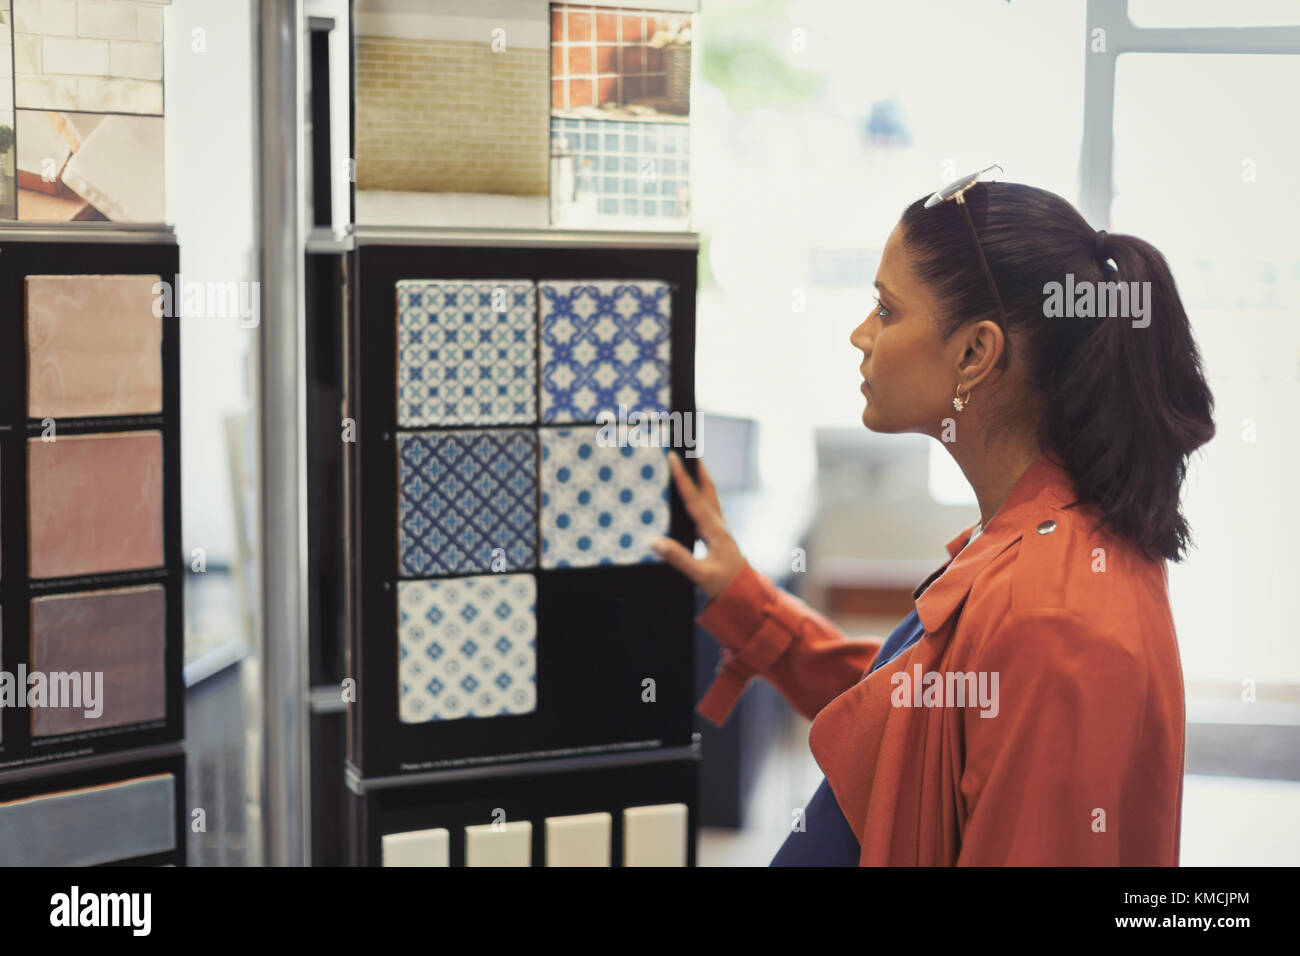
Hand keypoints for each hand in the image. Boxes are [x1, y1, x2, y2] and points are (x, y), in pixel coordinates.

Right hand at [650, 450, 745, 599]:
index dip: (682, 478)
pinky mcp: (716, 535)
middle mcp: (718, 525)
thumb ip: (678, 558)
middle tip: (688, 449)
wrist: (745, 594)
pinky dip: (698, 495)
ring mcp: (719, 529)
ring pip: (708, 497)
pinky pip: (706, 508)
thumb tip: (655, 542)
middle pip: (707, 489)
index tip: (673, 458)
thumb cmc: (725, 584)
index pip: (694, 498)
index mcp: (714, 530)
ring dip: (699, 479)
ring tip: (690, 464)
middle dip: (697, 469)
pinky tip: (690, 496)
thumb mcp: (700, 574)